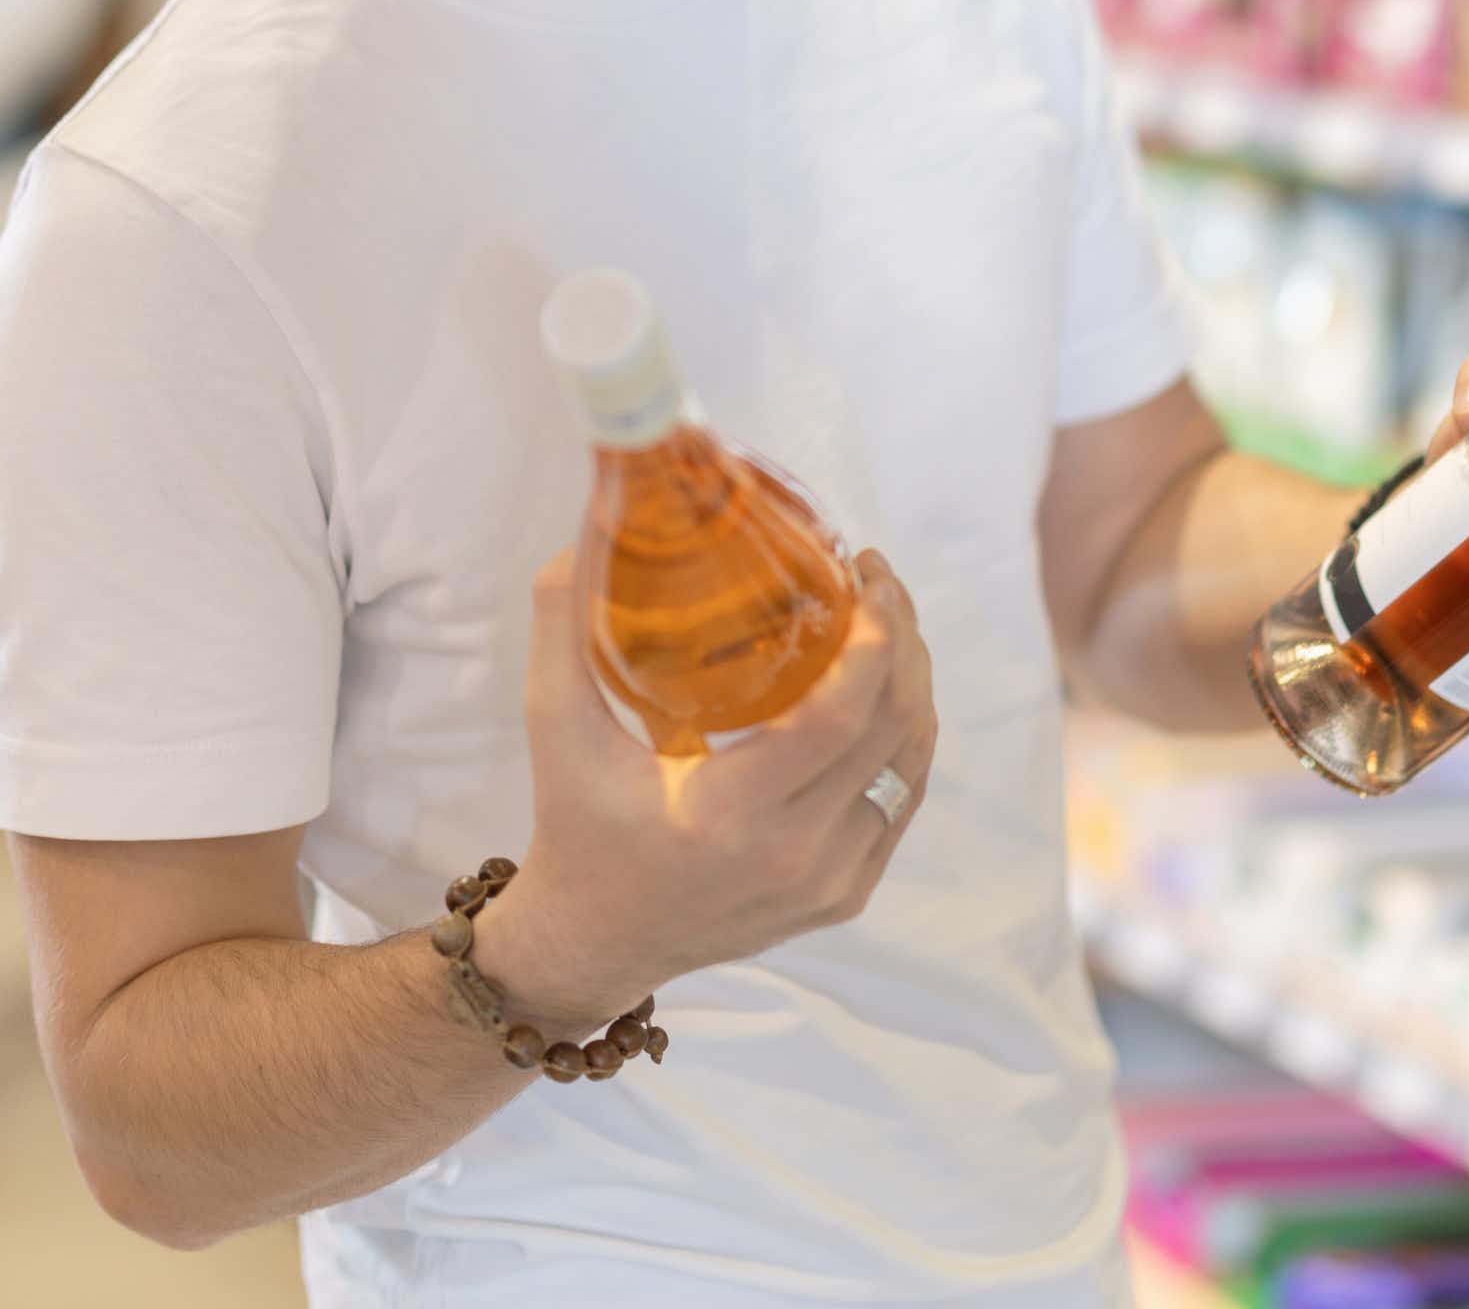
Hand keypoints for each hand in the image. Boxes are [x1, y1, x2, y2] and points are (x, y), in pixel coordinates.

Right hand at [476, 547, 937, 1033]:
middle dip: (902, 638)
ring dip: (913, 681)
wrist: (593, 944)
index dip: (875, 639)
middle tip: (875, 578)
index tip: (863, 574)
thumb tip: (590, 524)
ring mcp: (829, 881)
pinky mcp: (847, 894)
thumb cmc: (575, 825)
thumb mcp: (555, 726)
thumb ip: (564, 624)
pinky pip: (902, 799)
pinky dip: (905, 736)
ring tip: (885, 620)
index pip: (839, 719)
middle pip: (892, 729)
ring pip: (911, 763)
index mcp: (726, 814)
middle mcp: (792, 855)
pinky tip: (884, 687)